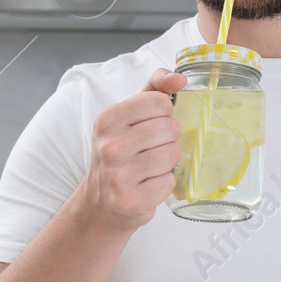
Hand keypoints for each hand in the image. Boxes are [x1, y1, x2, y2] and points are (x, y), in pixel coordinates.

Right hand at [81, 69, 186, 233]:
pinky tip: (147, 185)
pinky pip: (169, 182)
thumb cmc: (120, 154)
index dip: (163, 114)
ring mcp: (118, 176)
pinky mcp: (131, 201)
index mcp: (107, 119)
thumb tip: (179, 79)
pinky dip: (163, 184)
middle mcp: (109, 146)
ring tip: (148, 167)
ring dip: (167, 162)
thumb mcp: (129, 116)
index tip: (149, 125)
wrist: (100, 203)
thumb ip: (155, 89)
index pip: (160, 102)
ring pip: (173, 155)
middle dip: (167, 139)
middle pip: (170, 128)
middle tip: (150, 149)